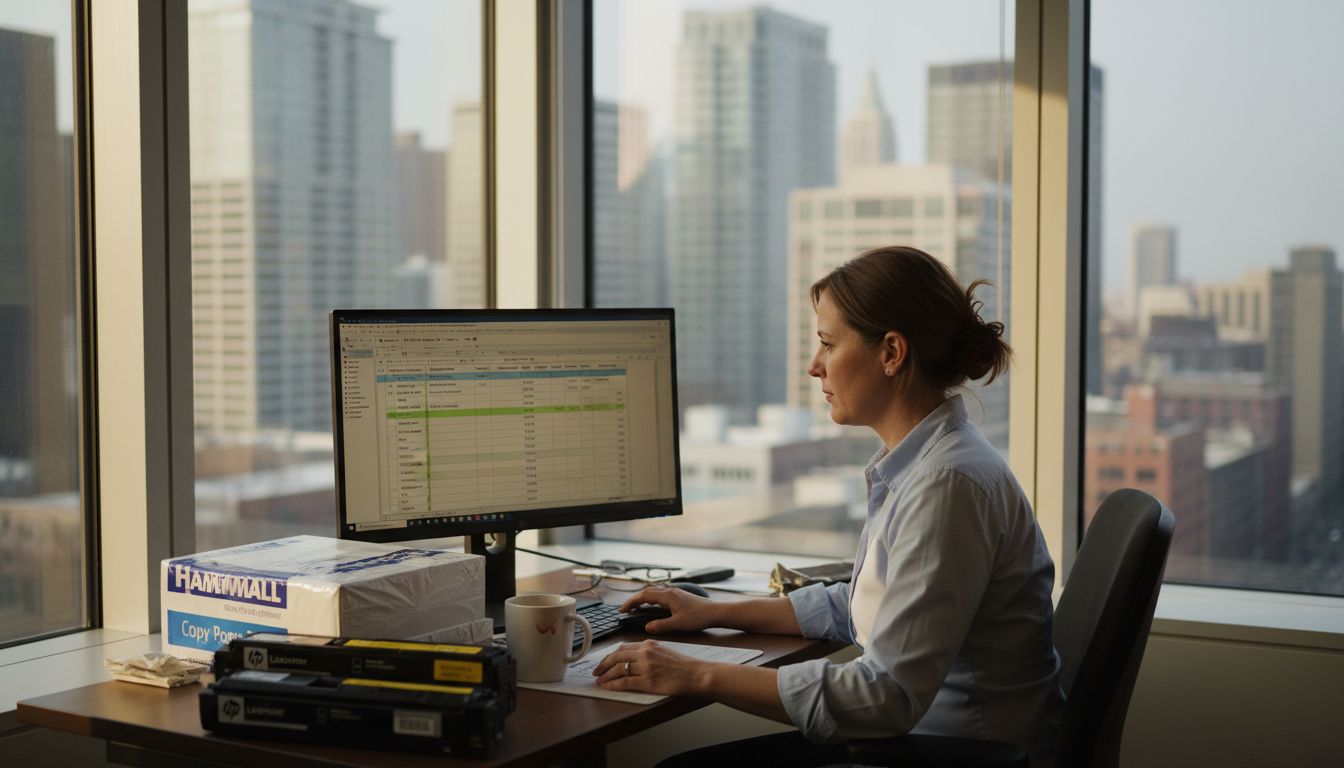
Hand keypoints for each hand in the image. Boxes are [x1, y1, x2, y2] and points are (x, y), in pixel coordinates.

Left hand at [592, 640, 712, 695]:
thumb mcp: (664, 651)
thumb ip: (648, 652)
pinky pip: (625, 682)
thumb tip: (633, 659)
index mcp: (648, 644)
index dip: (610, 655)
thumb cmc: (683, 665)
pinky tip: (607, 686)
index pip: (622, 647)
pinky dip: (613, 684)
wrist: (696, 674)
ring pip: (618, 669)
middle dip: (603, 664)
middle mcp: (645, 653)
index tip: (604, 661)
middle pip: (616, 656)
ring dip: (606, 675)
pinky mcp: (648, 681)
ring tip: (599, 680)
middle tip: (596, 671)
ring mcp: (646, 667)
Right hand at [618, 586, 719, 633]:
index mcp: (668, 596)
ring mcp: (675, 593)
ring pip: (654, 592)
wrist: (716, 612)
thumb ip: (661, 626)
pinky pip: (660, 595)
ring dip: (643, 599)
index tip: (622, 609)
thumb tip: (646, 627)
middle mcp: (670, 591)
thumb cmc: (699, 617)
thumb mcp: (678, 624)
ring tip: (635, 607)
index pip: (644, 596)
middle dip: (634, 600)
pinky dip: (652, 599)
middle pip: (647, 592)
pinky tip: (653, 607)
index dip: (631, 602)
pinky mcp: (680, 596)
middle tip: (625, 609)